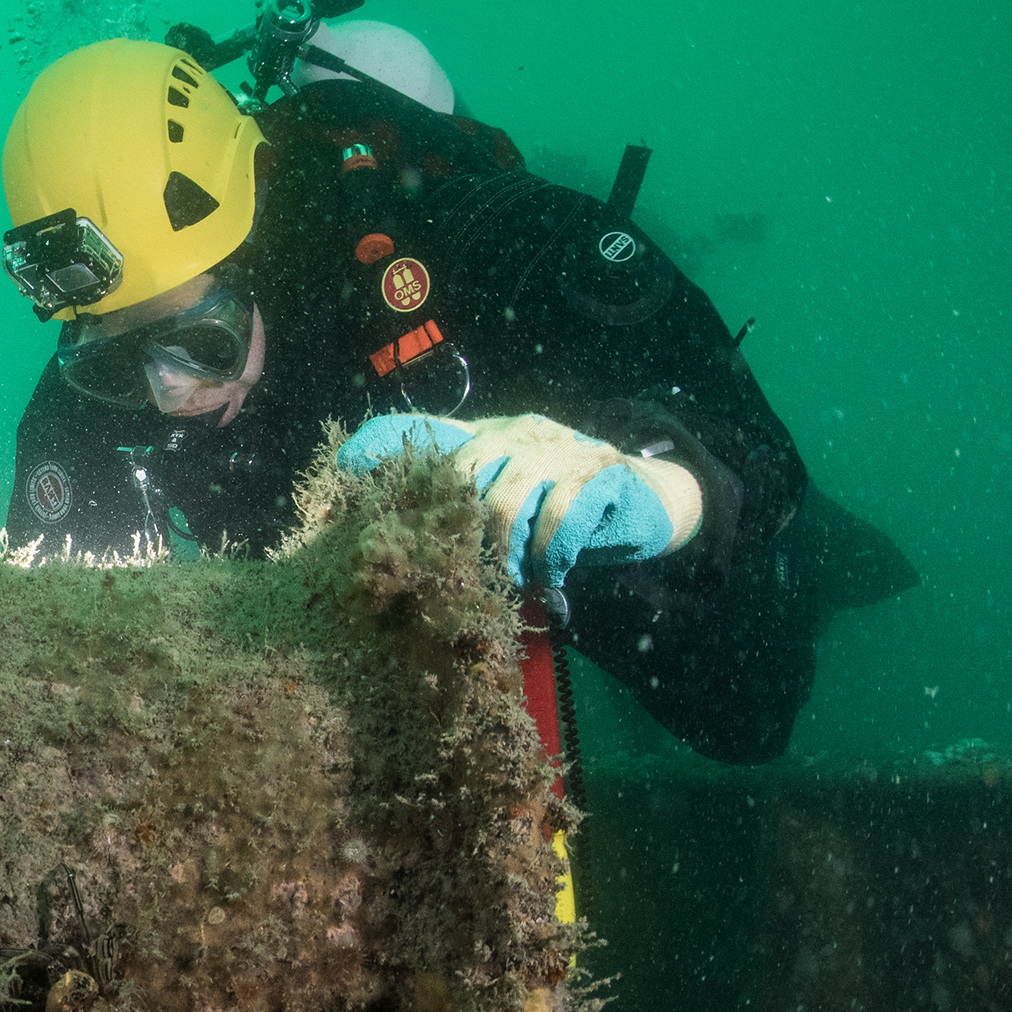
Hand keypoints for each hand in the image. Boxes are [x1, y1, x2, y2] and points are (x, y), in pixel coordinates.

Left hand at [337, 412, 701, 593]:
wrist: (648, 497)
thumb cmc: (562, 500)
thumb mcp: (509, 492)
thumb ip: (464, 500)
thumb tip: (396, 524)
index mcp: (491, 433)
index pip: (433, 443)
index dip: (395, 466)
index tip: (363, 499)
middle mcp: (520, 431)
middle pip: (460, 476)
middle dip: (454, 531)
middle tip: (457, 572)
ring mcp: (560, 448)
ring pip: (504, 502)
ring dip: (501, 553)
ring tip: (508, 580)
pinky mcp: (599, 473)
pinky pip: (557, 520)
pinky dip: (547, 556)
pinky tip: (551, 575)